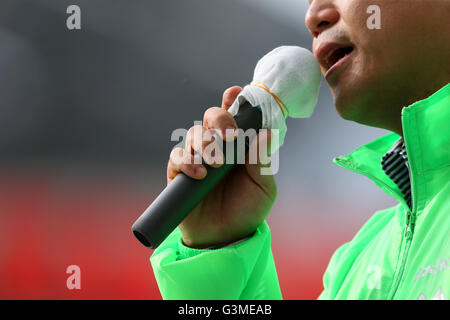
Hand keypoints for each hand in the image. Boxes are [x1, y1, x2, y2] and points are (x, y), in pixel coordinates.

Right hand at [167, 86, 276, 247]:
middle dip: (218, 119)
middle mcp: (217, 148)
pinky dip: (187, 161)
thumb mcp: (262, 188)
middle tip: (229, 136)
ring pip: (193, 134)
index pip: (234, 116)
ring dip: (204, 143)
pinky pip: (178, 157)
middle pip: (210, 117)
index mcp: (239, 147)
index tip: (234, 93)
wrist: (225, 239)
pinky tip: (200, 174)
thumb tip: (265, 133)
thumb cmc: (246, 211)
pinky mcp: (180, 174)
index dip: (232, 101)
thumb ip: (262, 162)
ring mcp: (198, 159)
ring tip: (215, 163)